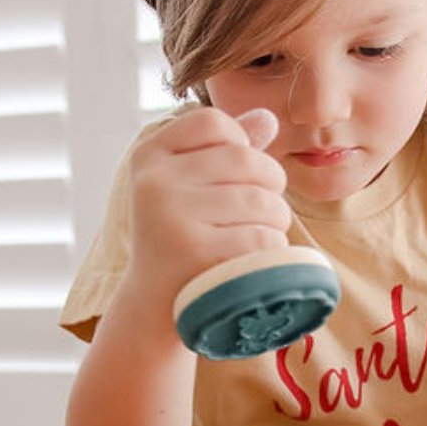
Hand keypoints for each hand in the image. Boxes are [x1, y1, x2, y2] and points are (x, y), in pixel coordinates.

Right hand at [124, 106, 291, 317]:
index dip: (241, 142)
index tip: (241, 174)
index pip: (212, 123)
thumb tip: (267, 118)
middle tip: (268, 208)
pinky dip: (272, 248)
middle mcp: (154, 182)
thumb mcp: (189, 188)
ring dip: (277, 219)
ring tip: (266, 233)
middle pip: (245, 160)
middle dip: (272, 183)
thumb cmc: (181, 238)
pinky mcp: (194, 255)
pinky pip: (259, 239)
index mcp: (149, 157)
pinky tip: (259, 258)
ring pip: (260, 201)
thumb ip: (224, 152)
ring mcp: (171, 218)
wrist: (154, 307)